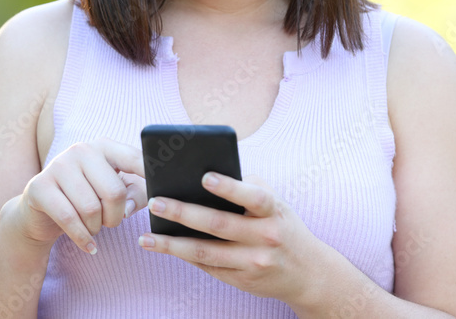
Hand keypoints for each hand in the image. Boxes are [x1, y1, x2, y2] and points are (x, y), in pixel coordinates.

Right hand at [6, 137, 147, 253]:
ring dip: (97, 228)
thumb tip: (128, 208)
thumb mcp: (114, 193)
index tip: (162, 190)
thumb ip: (134, 195)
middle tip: (111, 222)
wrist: (40, 211)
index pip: (134, 158)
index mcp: (104, 146)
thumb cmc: (86, 198)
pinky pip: (69, 219)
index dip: (149, 175)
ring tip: (94, 227)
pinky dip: (83, 238)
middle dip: (116, 216)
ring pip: (91, 208)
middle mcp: (81, 150)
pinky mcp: (39, 187)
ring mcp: (58, 166)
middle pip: (114, 192)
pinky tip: (89, 246)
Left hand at [138, 172, 328, 307]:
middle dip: (184, 213)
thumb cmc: (284, 228)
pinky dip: (184, 256)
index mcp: (273, 212)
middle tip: (156, 202)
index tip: (205, 176)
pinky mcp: (242, 280)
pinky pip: (208, 267)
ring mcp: (253, 262)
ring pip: (206, 253)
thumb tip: (207, 178)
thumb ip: (249, 190)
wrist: (309, 273)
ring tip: (146, 238)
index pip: (253, 196)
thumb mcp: (277, 205)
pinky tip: (165, 248)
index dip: (230, 187)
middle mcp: (265, 238)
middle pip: (219, 225)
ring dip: (172, 245)